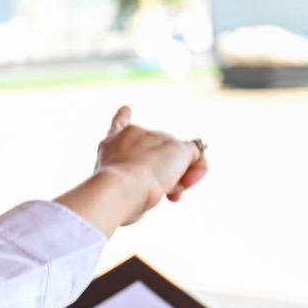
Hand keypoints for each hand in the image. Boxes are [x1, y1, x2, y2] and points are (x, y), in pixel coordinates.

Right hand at [56, 105, 207, 234]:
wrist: (118, 187)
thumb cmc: (111, 197)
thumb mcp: (112, 189)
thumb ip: (128, 185)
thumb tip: (158, 188)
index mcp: (111, 145)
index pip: (118, 126)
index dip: (123, 118)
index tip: (126, 109)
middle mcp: (135, 134)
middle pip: (155, 153)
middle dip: (157, 174)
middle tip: (153, 195)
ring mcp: (158, 137)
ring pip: (174, 160)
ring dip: (173, 180)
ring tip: (163, 194)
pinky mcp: (178, 146)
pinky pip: (196, 156)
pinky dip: (197, 172)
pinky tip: (186, 184)